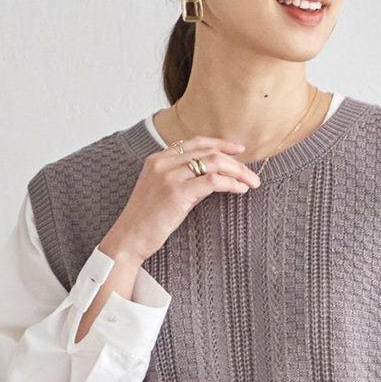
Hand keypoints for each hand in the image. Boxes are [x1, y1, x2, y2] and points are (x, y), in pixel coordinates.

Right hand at [105, 134, 261, 262]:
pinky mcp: (177, 193)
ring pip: (213, 163)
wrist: (129, 238)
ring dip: (237, 172)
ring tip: (251, 182)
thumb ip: (185, 181)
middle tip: (251, 174)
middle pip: (208, 152)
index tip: (238, 150)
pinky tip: (240, 189)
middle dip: (235, 161)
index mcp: (158, 159)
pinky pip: (212, 181)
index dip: (219, 144)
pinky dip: (230, 183)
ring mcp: (169, 176)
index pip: (195, 142)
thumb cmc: (146, 221)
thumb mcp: (163, 193)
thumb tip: (212, 179)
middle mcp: (163, 162)